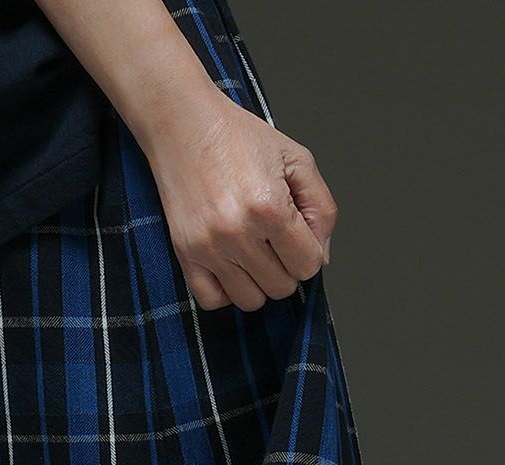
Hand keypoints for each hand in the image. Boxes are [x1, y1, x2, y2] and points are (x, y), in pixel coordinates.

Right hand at [137, 89, 338, 311]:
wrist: (182, 123)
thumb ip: (321, 209)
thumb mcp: (297, 159)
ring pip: (251, 300)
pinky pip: (212, 301)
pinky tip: (230, 265)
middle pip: (282, 288)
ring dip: (258, 282)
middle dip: (285, 267)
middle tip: (274, 239)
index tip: (296, 233)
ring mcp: (209, 247)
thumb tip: (322, 258)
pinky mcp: (185, 253)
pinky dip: (226, 291)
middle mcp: (238, 232)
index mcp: (270, 208)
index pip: (308, 265)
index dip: (309, 251)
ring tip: (253, 252)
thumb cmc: (238, 137)